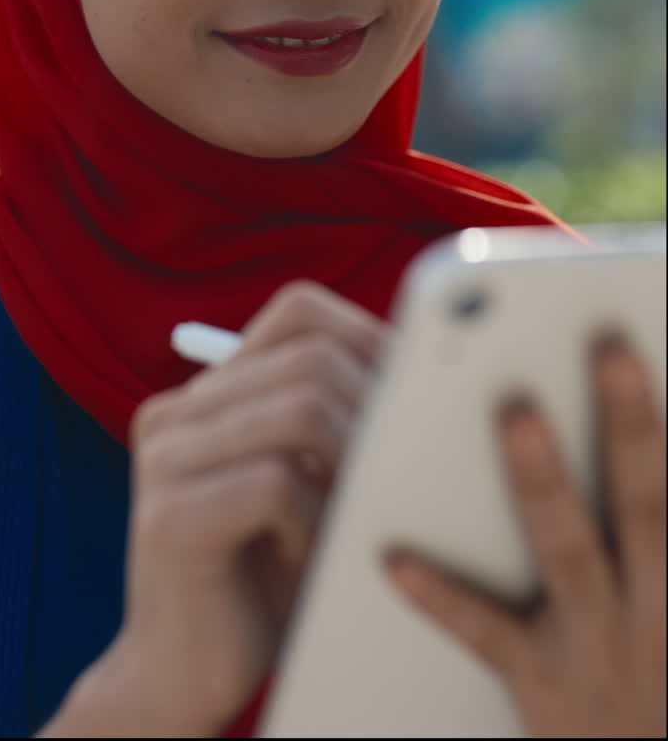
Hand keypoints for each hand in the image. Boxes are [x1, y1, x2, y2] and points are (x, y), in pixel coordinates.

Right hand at [103, 282, 384, 737]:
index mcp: (206, 394)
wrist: (184, 676)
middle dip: (375, 409)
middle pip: (311, 358)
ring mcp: (166, 460)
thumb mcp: (305, 484)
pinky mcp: (170, 518)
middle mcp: (177, 413)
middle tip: (399, 465)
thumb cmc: (264, 576)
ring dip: (352, 466)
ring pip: (301, 411)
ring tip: (351, 515)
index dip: (369, 337)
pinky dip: (315, 522)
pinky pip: (277, 484)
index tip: (414, 388)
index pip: (299, 313)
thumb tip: (423, 370)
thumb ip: (332, 423)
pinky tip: (306, 557)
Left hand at [384, 339, 665, 737]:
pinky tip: (395, 557)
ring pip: (572, 554)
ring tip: (518, 415)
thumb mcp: (667, 600)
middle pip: (649, 505)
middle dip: (633, 426)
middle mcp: (657, 612)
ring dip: (547, 483)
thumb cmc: (655, 672)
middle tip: (611, 348)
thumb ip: (649, 524)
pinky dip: (443, 596)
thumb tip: (647, 444)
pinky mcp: (544, 688)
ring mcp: (599, 650)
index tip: (646, 353)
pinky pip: (488, 636)